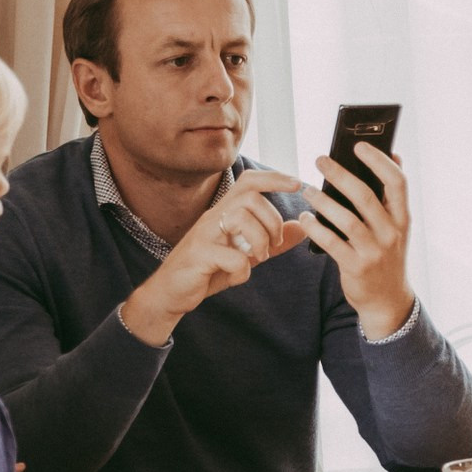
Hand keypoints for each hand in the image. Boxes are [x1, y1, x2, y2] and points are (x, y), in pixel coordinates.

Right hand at [121, 169, 308, 345]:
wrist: (170, 293)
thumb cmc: (208, 270)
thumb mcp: (246, 255)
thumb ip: (273, 241)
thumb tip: (302, 227)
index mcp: (225, 213)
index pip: (249, 182)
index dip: (274, 178)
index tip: (297, 184)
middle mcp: (213, 217)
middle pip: (251, 198)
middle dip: (273, 222)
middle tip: (273, 245)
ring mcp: (204, 235)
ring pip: (242, 218)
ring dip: (260, 241)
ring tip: (258, 259)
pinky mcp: (198, 255)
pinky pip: (233, 257)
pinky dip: (242, 272)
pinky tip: (235, 277)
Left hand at [300, 146, 416, 338]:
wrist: (387, 300)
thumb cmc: (386, 256)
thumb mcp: (396, 227)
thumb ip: (391, 197)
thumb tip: (393, 156)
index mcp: (402, 218)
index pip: (397, 182)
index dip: (379, 161)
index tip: (359, 145)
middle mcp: (392, 233)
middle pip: (366, 196)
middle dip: (340, 174)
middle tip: (320, 160)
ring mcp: (375, 251)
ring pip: (347, 219)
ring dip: (323, 201)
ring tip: (307, 190)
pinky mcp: (356, 267)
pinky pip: (331, 242)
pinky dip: (315, 228)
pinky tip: (304, 218)